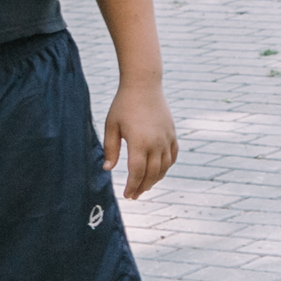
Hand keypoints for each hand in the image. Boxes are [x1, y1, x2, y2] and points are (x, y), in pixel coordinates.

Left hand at [103, 80, 178, 198]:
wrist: (144, 85)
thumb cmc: (123, 104)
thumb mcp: (111, 126)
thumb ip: (110, 149)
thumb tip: (108, 169)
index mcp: (139, 143)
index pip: (137, 172)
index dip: (132, 186)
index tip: (127, 195)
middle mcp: (156, 143)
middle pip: (152, 173)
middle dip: (143, 187)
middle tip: (135, 195)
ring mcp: (166, 138)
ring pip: (164, 167)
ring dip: (155, 179)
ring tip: (146, 186)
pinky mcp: (172, 133)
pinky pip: (173, 155)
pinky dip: (167, 166)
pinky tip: (160, 171)